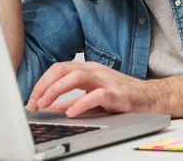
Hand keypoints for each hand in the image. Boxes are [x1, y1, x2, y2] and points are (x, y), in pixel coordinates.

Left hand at [26, 62, 165, 117]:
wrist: (151, 98)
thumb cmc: (124, 95)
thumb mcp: (93, 96)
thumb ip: (73, 100)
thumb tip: (51, 107)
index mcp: (88, 69)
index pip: (58, 69)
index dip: (41, 83)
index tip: (31, 100)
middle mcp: (95, 70)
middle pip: (63, 69)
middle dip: (44, 85)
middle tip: (33, 103)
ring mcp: (106, 80)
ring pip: (76, 76)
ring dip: (56, 90)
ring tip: (45, 105)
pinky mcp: (117, 93)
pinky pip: (96, 95)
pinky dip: (80, 103)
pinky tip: (72, 113)